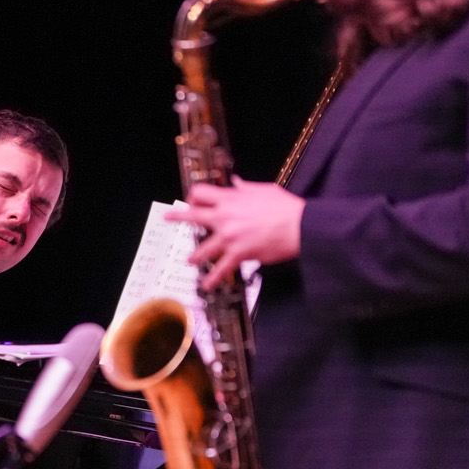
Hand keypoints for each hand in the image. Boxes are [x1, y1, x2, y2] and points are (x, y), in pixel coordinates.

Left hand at [167, 178, 303, 287]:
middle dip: (177, 217)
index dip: (194, 196)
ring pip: (202, 248)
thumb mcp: (264, 190)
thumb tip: (236, 183)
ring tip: (190, 260)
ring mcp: (229, 237)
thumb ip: (245, 188)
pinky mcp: (238, 253)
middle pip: (193, 215)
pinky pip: (220, 268)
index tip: (191, 200)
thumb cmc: (286, 208)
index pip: (201, 193)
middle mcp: (225, 217)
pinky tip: (207, 284)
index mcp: (231, 199)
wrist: (300, 226)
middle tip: (169, 218)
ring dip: (195, 255)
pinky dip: (212, 278)